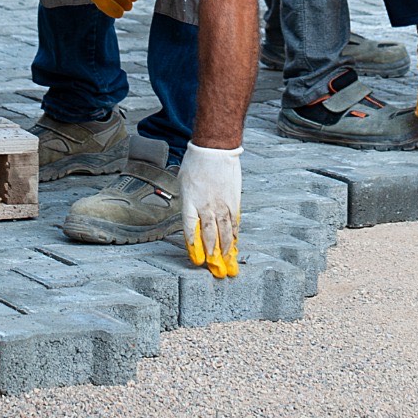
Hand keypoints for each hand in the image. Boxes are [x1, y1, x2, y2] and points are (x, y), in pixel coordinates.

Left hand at [180, 142, 240, 278]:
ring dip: (225, 248)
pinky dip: (235, 234)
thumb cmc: (195, 164)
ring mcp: (221, 204)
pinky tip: (235, 244)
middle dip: (211, 253)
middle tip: (214, 268)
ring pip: (224, 231)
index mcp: (189, 201)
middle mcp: (205, 205)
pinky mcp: (233, 200)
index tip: (196, 259)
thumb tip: (191, 219)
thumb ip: (187, 202)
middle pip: (209, 234)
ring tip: (226, 261)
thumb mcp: (182, 183)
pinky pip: (234, 222)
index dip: (193, 245)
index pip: (190, 228)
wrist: (214, 149)